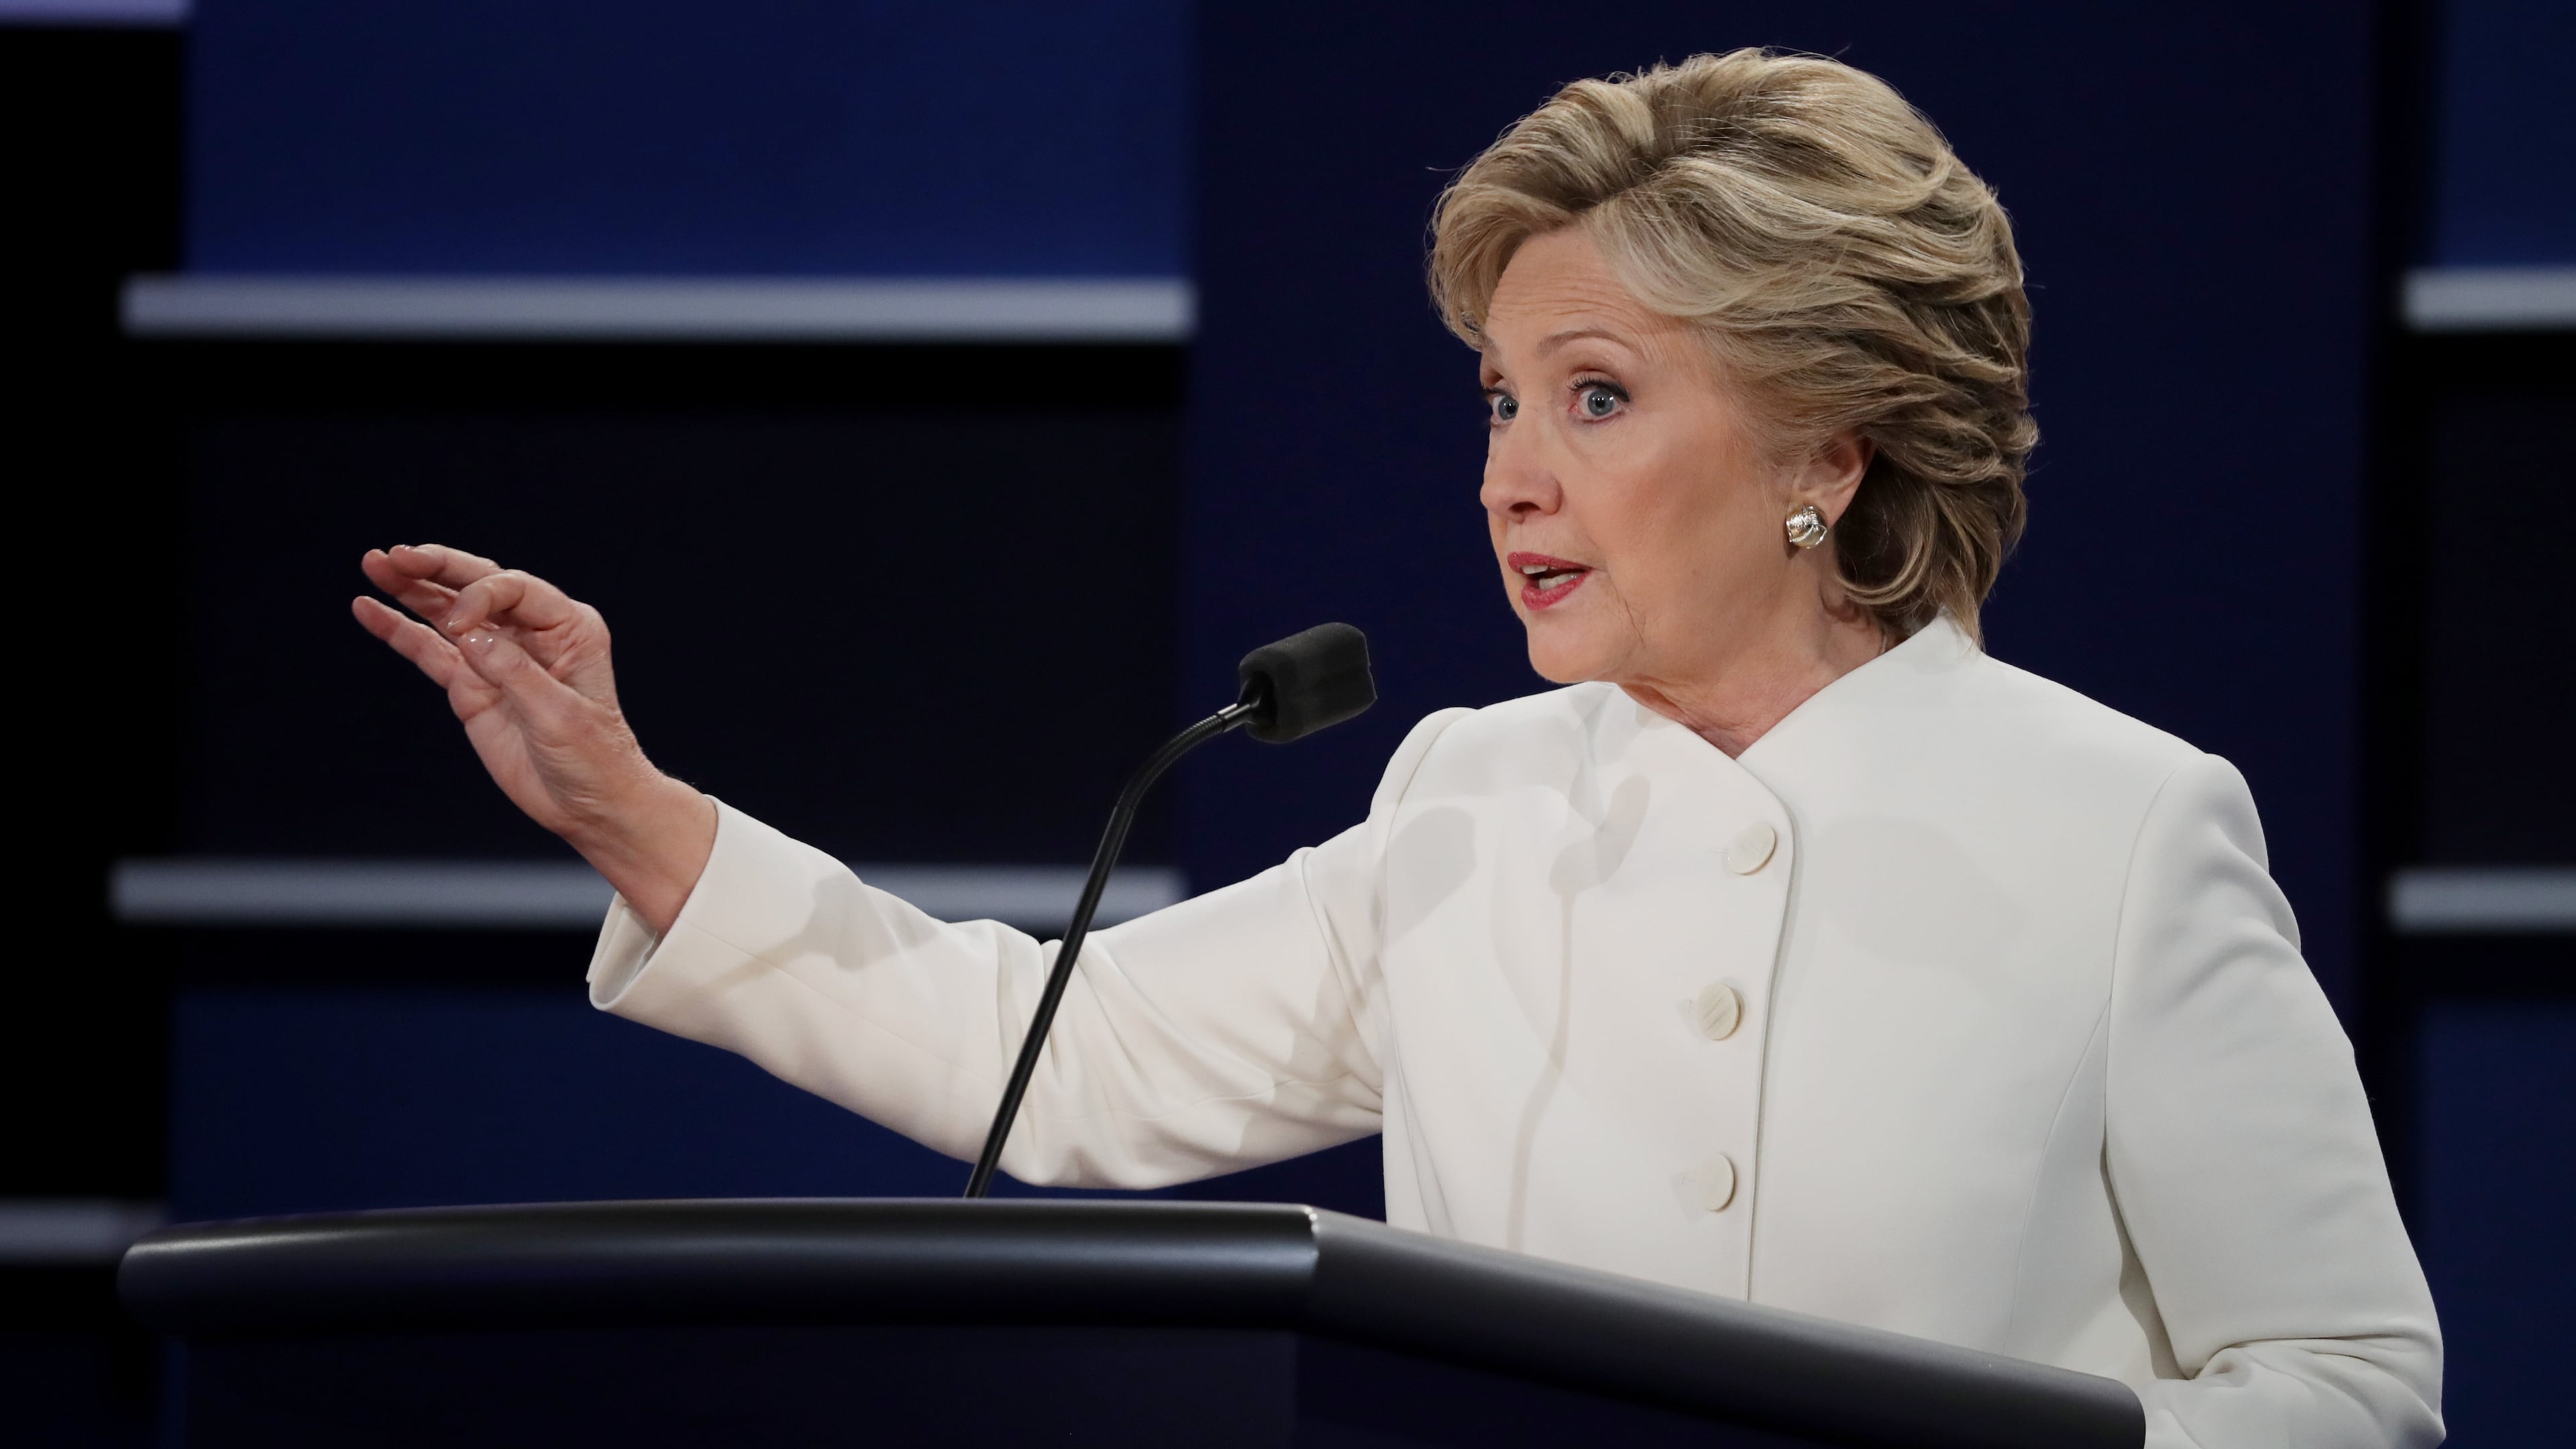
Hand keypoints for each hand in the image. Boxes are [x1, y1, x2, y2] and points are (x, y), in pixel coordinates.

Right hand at [353, 544, 713, 933]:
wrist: (591, 804)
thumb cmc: (594, 757)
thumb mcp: (560, 715)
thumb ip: (514, 672)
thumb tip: (468, 635)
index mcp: (568, 627)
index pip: (514, 588)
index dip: (481, 596)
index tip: (458, 628)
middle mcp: (531, 634)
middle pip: (477, 586)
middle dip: (436, 568)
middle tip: (394, 556)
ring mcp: (497, 658)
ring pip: (448, 612)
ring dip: (411, 588)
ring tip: (374, 564)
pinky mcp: (472, 685)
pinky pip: (429, 650)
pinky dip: (399, 630)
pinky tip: (368, 609)